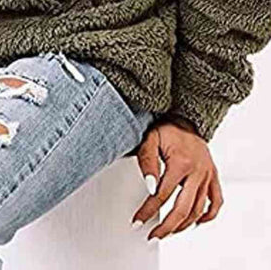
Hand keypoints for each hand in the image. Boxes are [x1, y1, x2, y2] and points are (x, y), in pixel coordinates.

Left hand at [131, 120, 223, 238]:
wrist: (185, 119)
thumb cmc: (166, 130)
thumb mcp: (150, 139)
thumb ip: (147, 162)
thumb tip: (150, 188)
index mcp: (181, 162)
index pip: (162, 195)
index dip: (148, 211)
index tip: (138, 221)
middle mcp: (198, 171)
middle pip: (183, 209)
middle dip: (167, 226)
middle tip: (154, 235)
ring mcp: (208, 175)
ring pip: (199, 209)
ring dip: (183, 225)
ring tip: (168, 231)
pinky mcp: (213, 176)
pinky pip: (216, 202)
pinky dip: (207, 216)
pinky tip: (195, 222)